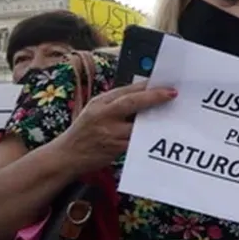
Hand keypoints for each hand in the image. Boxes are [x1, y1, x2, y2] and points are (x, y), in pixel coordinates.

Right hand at [54, 81, 176, 173]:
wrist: (67, 155)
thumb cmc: (85, 131)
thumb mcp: (96, 110)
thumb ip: (116, 103)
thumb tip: (145, 93)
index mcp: (100, 102)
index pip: (126, 90)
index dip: (147, 86)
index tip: (165, 84)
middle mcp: (103, 115)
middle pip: (131, 102)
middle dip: (153, 97)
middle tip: (172, 94)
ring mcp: (109, 132)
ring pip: (137, 124)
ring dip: (155, 119)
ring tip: (172, 114)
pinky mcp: (115, 148)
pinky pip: (136, 141)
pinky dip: (148, 137)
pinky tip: (160, 133)